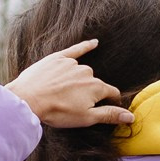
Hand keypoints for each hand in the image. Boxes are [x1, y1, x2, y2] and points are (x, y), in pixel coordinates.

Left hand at [6, 41, 133, 129]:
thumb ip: (109, 115)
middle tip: (74, 104)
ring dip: (78, 80)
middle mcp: (87, 72)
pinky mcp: (58, 58)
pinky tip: (94, 42)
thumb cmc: (57, 111)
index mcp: (96, 87)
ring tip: (64, 92)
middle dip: (90, 92)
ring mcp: (72, 64)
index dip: (111, 101)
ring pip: (82, 71)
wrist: (28, 99)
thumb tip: (131, 116)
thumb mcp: (86, 118)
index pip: (111, 93)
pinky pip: (75, 49)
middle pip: (94, 83)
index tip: (110, 107)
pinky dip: (85, 46)